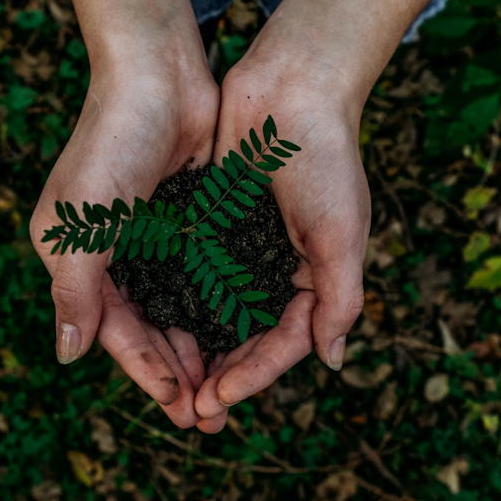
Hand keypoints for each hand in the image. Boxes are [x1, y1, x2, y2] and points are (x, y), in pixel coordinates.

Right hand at [30, 0, 219, 426]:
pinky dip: (216, 308)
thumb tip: (67, 355)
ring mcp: (154, 241)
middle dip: (177, 370)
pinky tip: (238, 335)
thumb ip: (74, 290)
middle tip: (208, 413)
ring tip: (226, 386)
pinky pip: (202, 279)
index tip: (178, 402)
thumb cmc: (112, 144)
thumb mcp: (81, 222)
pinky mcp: (189, 225)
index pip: (114, 330)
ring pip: (178, 309)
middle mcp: (116, 256)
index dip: (145, 369)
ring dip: (200, 347)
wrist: (159, 79)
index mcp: (79, 259)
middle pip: (148, 328)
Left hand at [193, 0, 444, 432]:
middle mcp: (277, 270)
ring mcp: (243, 250)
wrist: (291, 91)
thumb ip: (340, 298)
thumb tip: (332, 360)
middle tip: (193, 409)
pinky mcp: (213, 226)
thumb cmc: (326, 160)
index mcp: (313, 277)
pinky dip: (180, 301)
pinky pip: (195, 273)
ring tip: (173, 383)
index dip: (256, 373)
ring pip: (217, 313)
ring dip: (198, 348)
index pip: (285, 341)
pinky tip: (158, 326)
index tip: (221, 396)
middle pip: (248, 337)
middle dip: (223, 373)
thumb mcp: (342, 233)